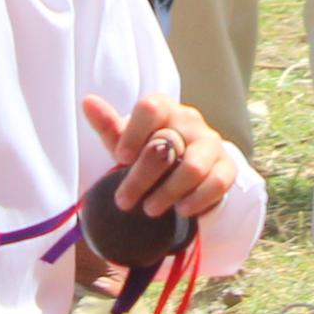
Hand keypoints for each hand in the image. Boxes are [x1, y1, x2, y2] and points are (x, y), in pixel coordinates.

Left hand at [85, 90, 240, 223]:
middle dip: (141, 178)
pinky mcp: (226, 167)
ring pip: (193, 167)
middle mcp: (190, 120)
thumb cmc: (148, 151)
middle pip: (167, 145)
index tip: (120, 158)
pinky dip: (197, 201)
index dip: (133, 134)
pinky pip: (216, 183)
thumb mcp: (126, 142)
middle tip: (124, 201)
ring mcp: (211, 143)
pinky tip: (181, 211)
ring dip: (168, 193)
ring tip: (150, 209)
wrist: (183, 166)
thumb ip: (109, 126)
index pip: (150, 108)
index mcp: (164, 108)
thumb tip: (88, 101)